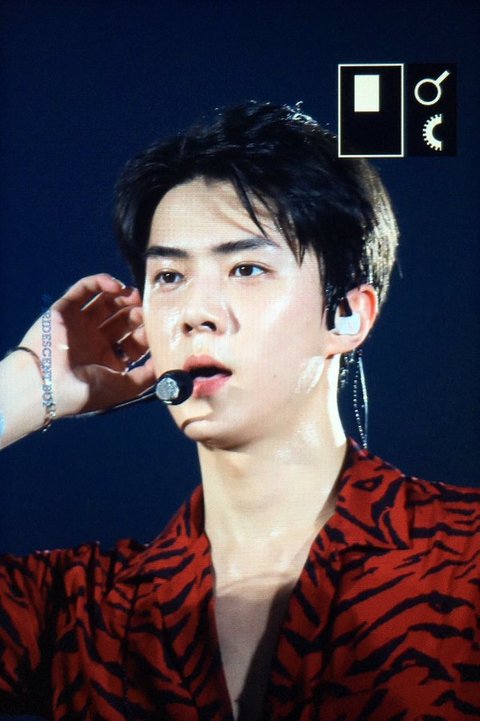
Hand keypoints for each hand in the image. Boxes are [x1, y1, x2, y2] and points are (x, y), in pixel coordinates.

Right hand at [19, 274, 155, 416]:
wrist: (48, 385)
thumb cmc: (85, 392)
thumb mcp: (125, 388)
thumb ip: (148, 375)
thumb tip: (168, 362)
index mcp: (108, 359)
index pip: (134, 340)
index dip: (146, 332)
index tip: (156, 329)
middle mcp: (95, 340)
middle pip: (123, 318)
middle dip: (136, 313)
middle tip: (145, 310)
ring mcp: (80, 324)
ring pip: (106, 301)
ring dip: (122, 296)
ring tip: (133, 296)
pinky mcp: (65, 309)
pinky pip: (84, 289)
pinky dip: (101, 282)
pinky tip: (115, 286)